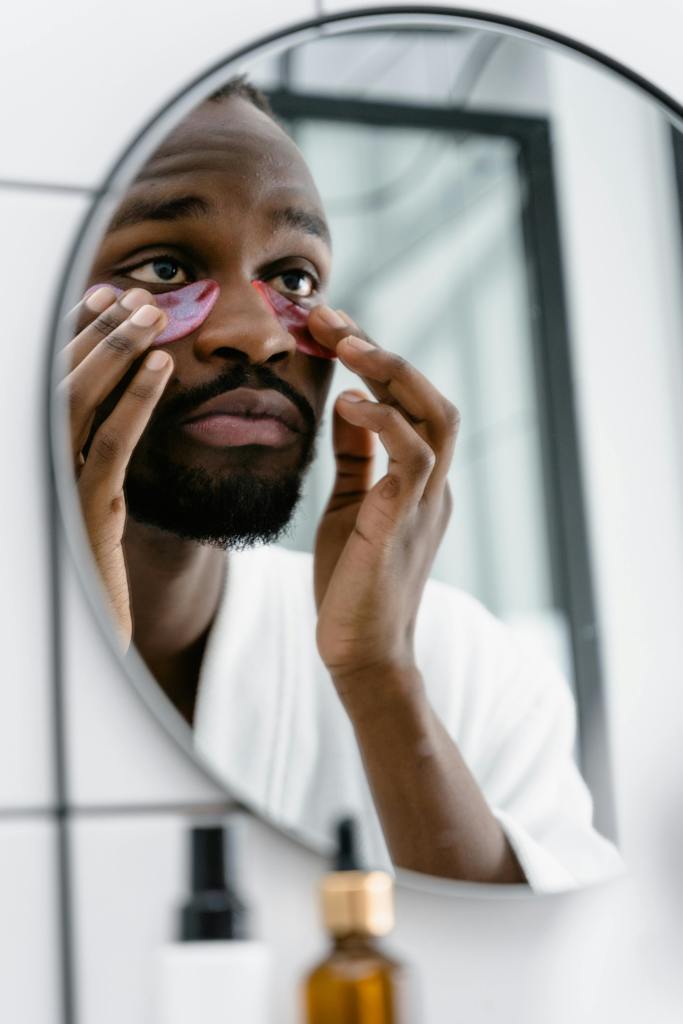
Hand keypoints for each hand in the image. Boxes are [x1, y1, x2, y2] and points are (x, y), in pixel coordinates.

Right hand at [57, 286, 172, 650]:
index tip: (106, 300)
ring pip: (79, 403)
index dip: (77, 339)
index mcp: (36, 466)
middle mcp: (33, 470)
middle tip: (133, 293)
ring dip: (115, 352)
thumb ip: (95, 465)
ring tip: (150, 313)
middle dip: (96, 333)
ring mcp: (52, 491)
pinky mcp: (84, 517)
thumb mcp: (89, 516)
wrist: (77, 654)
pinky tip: (162, 368)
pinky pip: (110, 447)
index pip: (54, 387)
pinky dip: (136, 401)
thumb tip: (118, 416)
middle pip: (60, 383)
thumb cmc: (87, 585)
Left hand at [307, 306, 459, 707]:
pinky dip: (385, 421)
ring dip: (391, 373)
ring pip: (436, 417)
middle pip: (431, 397)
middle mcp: (433, 485)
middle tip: (331, 318)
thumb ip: (356, 455)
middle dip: (383, 352)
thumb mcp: (351, 505)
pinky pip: (412, 457)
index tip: (330, 324)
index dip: (374, 358)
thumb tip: (345, 400)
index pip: (409, 402)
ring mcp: (426, 502)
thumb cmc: (353, 582)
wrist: (361, 652)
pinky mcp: (406, 520)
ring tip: (346, 342)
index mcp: (420, 480)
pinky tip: (348, 400)